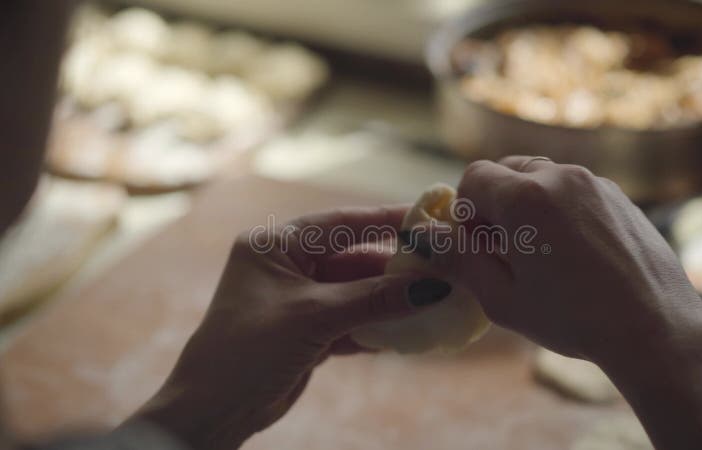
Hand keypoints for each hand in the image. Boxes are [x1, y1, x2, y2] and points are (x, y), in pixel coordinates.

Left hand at [127, 207, 450, 449]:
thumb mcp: (314, 317)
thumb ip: (373, 298)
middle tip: (440, 268)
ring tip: (432, 299)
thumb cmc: (248, 350)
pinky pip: (351, 319)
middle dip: (393, 268)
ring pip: (356, 292)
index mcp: (275, 245)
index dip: (384, 219)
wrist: (213, 411)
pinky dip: (376, 326)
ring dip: (389, 300)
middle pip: (352, 258)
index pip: (339, 223)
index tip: (426, 219)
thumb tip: (429, 286)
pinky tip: (407, 330)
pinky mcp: (308, 331)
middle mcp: (286, 266)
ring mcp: (299, 299)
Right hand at [434, 157, 701, 449]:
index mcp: (525, 197)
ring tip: (540, 252)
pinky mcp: (619, 196)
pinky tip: (573, 252)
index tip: (475, 242)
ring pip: (542, 176)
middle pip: (508, 168)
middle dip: (495, 201)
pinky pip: (574, 189)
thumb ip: (460, 259)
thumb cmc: (573, 319)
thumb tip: (428, 237)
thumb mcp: (501, 298)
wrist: (655, 328)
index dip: (465, 209)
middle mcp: (560, 176)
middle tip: (503, 248)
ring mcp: (595, 182)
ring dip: (528, 203)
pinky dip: (560, 208)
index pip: (474, 176)